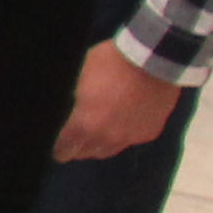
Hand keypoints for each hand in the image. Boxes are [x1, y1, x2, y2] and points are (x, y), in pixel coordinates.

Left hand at [54, 43, 187, 163]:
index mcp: (85, 124)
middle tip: (76, 142)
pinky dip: (124, 136)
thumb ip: (78, 101)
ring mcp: (131, 137)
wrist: (154, 60)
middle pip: (88, 152)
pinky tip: (122, 126)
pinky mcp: (150, 132)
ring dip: (101, 145)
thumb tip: (78, 110)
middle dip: (79, 149)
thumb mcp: (82, 78)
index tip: (58, 151)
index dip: (60, 150)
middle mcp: (107, 137)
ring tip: (97, 138)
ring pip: (110, 150)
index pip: (66, 148)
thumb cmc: (110, 63)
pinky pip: (131, 140)